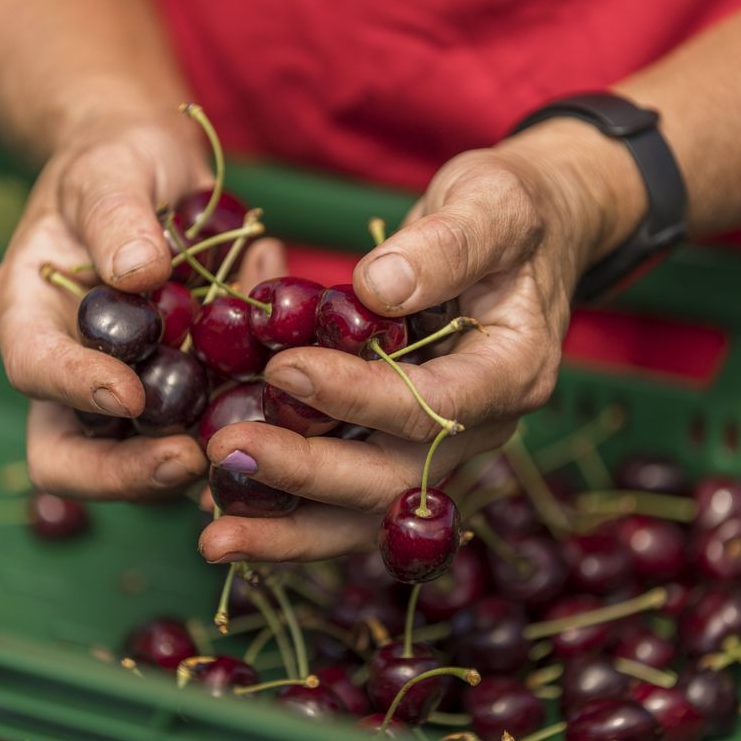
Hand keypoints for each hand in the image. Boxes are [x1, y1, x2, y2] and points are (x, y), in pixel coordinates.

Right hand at [0, 116, 285, 500]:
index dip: (74, 390)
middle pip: (71, 455)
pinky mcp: (185, 394)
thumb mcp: (114, 169)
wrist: (159, 172)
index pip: (34, 370)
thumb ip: (119, 215)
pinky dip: (245, 430)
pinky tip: (288, 413)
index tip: (129, 394)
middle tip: (191, 459)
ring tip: (252, 447)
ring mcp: (130, 390)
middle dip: (126, 472)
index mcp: (33, 315)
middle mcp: (73, 368)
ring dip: (195, 465)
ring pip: (143, 462)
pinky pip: (208, 432)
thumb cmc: (119, 161)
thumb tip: (138, 272)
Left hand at [197, 119, 642, 561]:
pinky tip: (229, 516)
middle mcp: (483, 428)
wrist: (524, 241)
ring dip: (291, 530)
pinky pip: (351, 500)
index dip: (357, 396)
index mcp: (514, 371)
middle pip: (395, 478)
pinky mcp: (405, 450)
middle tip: (225, 450)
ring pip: (369, 512)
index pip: (433, 406)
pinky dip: (292, 515)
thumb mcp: (491, 203)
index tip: (283, 368)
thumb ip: (447, 243)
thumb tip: (377, 286)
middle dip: (307, 473)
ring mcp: (445, 449)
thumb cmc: (509, 213)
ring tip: (215, 537)